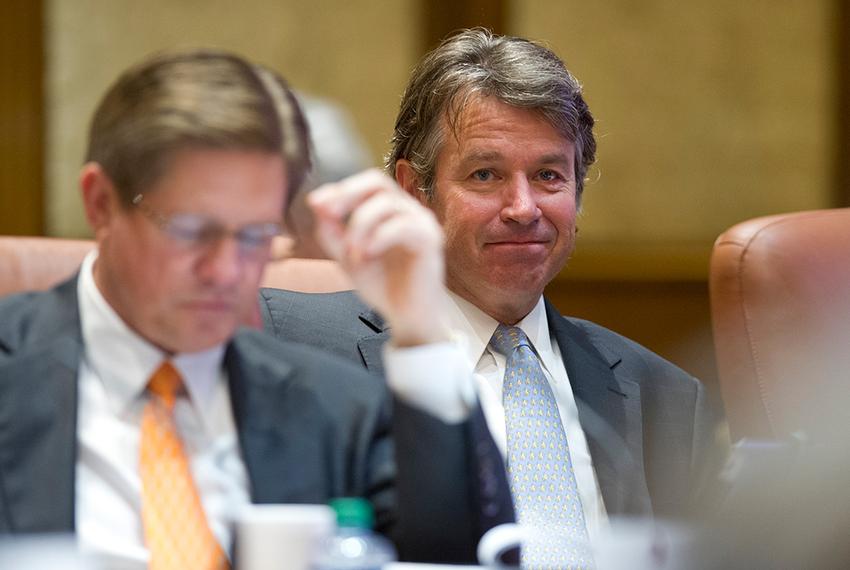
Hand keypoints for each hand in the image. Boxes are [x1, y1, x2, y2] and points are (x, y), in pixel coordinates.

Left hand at [308, 169, 450, 346]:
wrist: (407, 316)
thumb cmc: (383, 285)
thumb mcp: (347, 256)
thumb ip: (332, 231)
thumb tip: (317, 202)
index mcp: (389, 211)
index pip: (365, 184)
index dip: (339, 189)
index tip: (315, 203)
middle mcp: (407, 210)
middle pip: (377, 181)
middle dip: (348, 194)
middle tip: (329, 214)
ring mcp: (421, 222)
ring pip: (387, 203)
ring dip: (360, 225)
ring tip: (352, 253)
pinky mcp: (430, 239)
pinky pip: (402, 225)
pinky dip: (379, 237)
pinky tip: (367, 254)